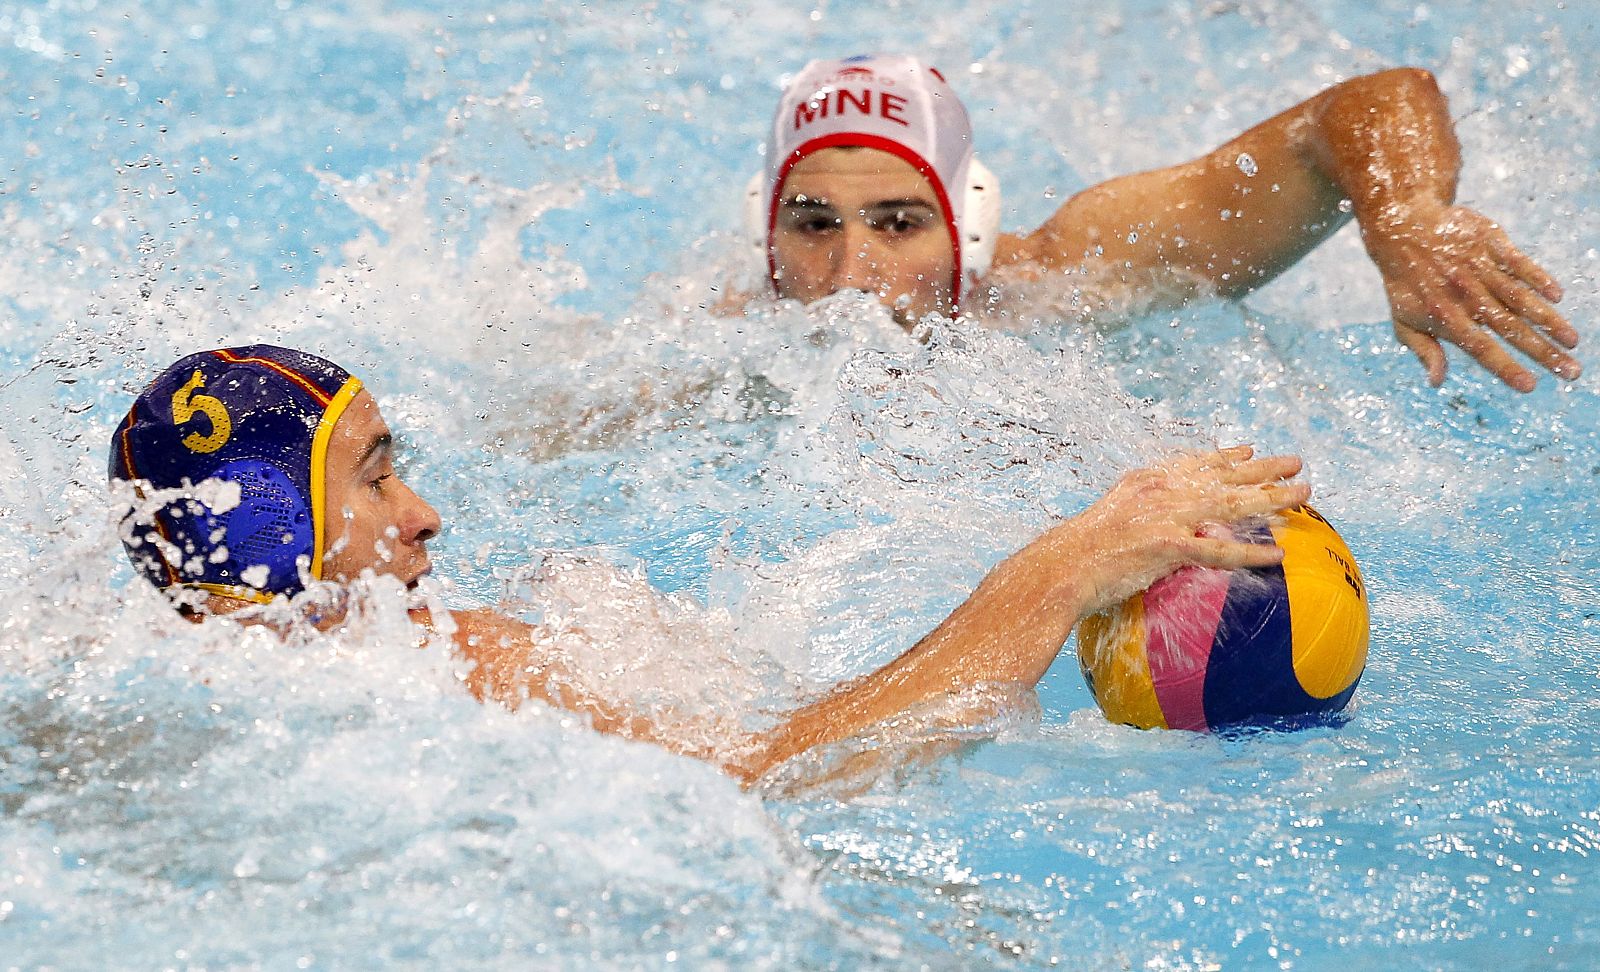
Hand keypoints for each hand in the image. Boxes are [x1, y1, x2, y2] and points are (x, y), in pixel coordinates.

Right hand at [1056, 446, 1309, 613]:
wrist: (1064, 565)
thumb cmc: (1082, 549)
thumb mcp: (1113, 513)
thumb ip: (1141, 507)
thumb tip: (1155, 519)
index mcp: (1148, 480)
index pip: (1196, 462)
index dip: (1226, 456)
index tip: (1250, 451)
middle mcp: (1162, 490)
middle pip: (1224, 475)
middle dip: (1265, 468)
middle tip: (1297, 462)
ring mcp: (1167, 516)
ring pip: (1232, 503)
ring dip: (1272, 498)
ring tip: (1303, 494)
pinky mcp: (1169, 545)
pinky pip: (1220, 550)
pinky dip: (1251, 553)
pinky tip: (1276, 556)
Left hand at [1363, 203, 1579, 391]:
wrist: (1401, 227)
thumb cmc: (1404, 282)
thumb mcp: (1403, 320)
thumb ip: (1424, 351)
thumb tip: (1436, 382)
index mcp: (1447, 318)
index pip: (1482, 349)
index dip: (1506, 368)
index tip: (1530, 387)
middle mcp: (1467, 296)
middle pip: (1511, 329)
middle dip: (1543, 352)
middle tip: (1572, 372)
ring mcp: (1481, 269)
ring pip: (1521, 298)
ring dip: (1549, 321)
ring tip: (1572, 341)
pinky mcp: (1491, 243)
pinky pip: (1519, 262)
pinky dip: (1537, 278)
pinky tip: (1557, 296)